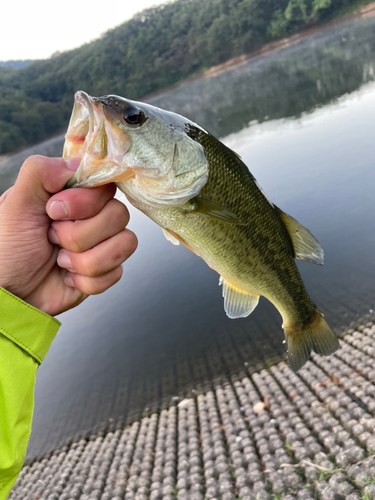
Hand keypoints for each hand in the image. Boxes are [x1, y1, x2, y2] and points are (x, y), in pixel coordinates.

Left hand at [0, 155, 136, 315]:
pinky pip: (116, 273)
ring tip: (59, 261)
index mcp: (73, 196)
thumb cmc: (6, 248)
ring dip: (85, 260)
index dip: (86, 202)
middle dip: (79, 235)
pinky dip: (86, 280)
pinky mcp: (105, 271)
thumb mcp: (15, 203)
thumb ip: (42, 171)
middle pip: (119, 215)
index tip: (54, 212)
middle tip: (51, 239)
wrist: (8, 294)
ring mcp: (102, 244)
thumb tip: (80, 163)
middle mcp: (92, 217)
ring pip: (124, 244)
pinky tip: (67, 277)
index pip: (105, 186)